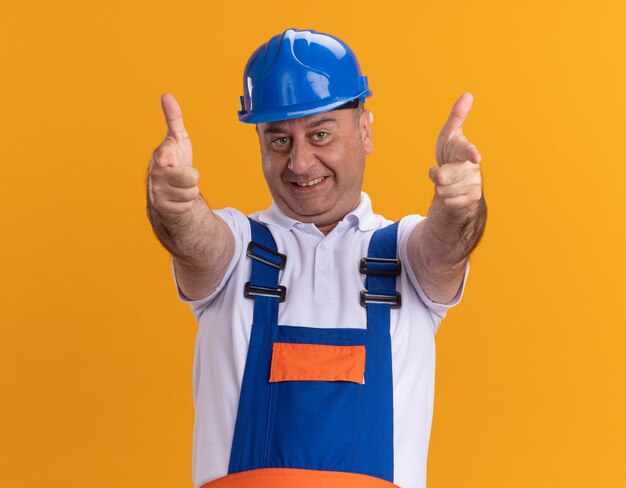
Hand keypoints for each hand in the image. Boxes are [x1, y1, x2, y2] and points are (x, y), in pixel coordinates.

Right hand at [148, 93, 199, 214]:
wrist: (168, 186)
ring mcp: (158, 191)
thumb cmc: (174, 159)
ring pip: (191, 193)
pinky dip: (186, 203)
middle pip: (192, 178)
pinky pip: (187, 206)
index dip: (166, 158)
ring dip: (191, 190)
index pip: (165, 157)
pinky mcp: (162, 208)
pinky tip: (178, 198)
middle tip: (184, 173)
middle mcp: (156, 173)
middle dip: (193, 176)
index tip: (166, 159)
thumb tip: (166, 96)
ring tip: (181, 185)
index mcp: (162, 155)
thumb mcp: (177, 139)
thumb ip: (173, 119)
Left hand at [429, 92, 482, 210]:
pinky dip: (446, 200)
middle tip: (441, 171)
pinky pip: (449, 202)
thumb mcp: (449, 136)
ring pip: (443, 191)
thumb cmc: (452, 154)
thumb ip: (457, 117)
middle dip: (436, 175)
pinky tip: (453, 194)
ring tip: (448, 182)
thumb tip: (468, 94)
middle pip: (442, 177)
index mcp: (466, 151)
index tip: (475, 157)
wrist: (457, 181)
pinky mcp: (473, 199)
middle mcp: (473, 168)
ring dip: (440, 188)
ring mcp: (474, 184)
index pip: (468, 151)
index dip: (470, 153)